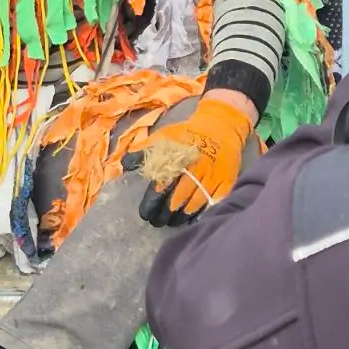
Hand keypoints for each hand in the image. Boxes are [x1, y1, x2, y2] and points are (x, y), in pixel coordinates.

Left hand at [138, 90, 254, 225]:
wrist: (220, 124)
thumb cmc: (188, 133)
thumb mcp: (163, 137)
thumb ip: (143, 152)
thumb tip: (123, 165)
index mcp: (176, 160)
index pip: (161, 186)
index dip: (152, 202)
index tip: (145, 214)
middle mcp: (194, 171)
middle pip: (177, 200)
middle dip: (165, 214)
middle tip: (157, 223)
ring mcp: (211, 178)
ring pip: (194, 205)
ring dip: (181, 217)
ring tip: (172, 223)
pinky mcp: (226, 183)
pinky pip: (213, 203)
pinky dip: (203, 214)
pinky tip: (194, 220)